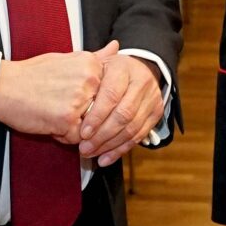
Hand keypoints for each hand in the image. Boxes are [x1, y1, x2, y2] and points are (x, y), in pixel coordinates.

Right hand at [0, 47, 107, 142]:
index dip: (92, 101)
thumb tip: (116, 46)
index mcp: (91, 64)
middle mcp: (89, 79)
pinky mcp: (67, 119)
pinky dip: (63, 136)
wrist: (2, 86)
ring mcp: (79, 99)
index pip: (110, 93)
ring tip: (54, 113)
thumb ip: (96, 58)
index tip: (72, 97)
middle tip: (60, 106)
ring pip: (92, 126)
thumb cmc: (32, 75)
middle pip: (102, 111)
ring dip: (75, 127)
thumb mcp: (66, 59)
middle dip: (85, 117)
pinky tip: (49, 122)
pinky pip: (77, 138)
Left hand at [77, 43, 164, 164]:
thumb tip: (70, 102)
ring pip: (132, 128)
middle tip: (85, 148)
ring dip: (110, 145)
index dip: (98, 116)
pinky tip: (106, 159)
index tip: (83, 133)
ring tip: (92, 154)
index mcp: (124, 68)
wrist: (139, 68)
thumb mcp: (96, 67)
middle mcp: (142, 82)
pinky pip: (139, 136)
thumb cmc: (108, 71)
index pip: (112, 95)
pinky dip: (121, 150)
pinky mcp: (156, 113)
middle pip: (123, 114)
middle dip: (102, 135)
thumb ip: (85, 81)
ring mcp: (152, 98)